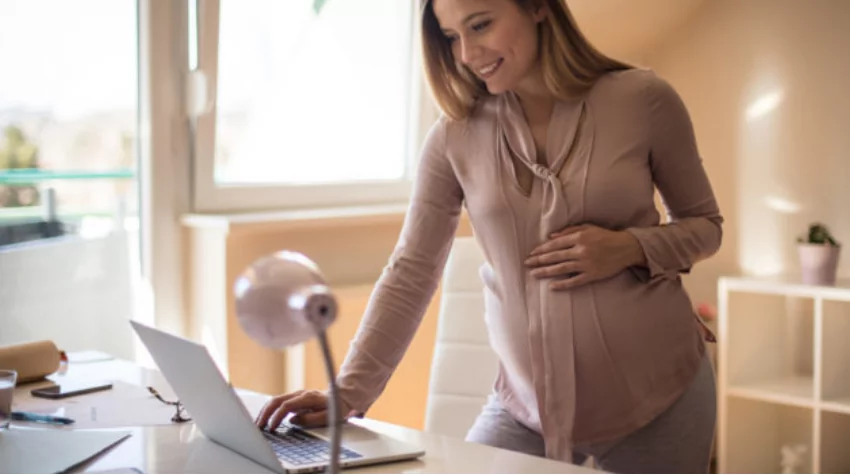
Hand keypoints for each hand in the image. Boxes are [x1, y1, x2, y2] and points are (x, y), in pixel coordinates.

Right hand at [255, 389, 342, 429]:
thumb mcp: (327, 416)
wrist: (341, 397)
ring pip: (276, 400)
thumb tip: (292, 420)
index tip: (272, 428)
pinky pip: (279, 402)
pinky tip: (265, 418)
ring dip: (265, 411)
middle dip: (265, 413)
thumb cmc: (335, 408)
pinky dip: (270, 410)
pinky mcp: (295, 398)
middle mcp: (300, 394)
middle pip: (277, 400)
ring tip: (258, 424)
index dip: (277, 417)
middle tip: (258, 426)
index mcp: (307, 398)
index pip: (286, 406)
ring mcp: (297, 395)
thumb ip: (310, 419)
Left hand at [524, 224, 644, 289]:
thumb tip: (550, 237)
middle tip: (527, 264)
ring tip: (534, 274)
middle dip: (539, 260)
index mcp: (579, 238)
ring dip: (546, 272)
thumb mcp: (588, 228)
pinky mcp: (592, 275)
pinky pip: (575, 281)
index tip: (531, 254)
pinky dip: (563, 284)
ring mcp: (586, 264)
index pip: (555, 244)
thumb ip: (569, 231)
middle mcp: (581, 251)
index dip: (541, 249)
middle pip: (555, 257)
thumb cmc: (606, 236)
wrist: (626, 248)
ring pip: (561, 269)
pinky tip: (552, 286)